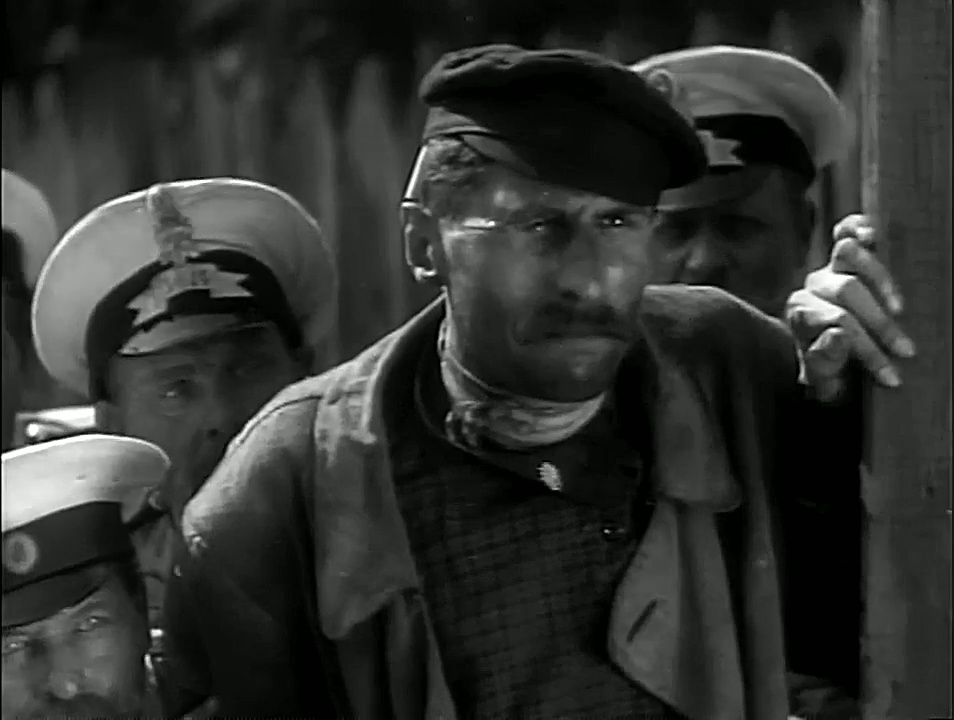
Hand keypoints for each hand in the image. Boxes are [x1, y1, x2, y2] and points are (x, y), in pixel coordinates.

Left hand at [785, 213, 916, 401]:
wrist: (824, 357)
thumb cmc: (827, 369)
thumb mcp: (822, 380)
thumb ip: (823, 363)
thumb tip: (838, 335)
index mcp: (800, 315)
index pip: (838, 325)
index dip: (868, 351)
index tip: (891, 376)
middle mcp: (811, 287)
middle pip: (847, 290)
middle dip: (880, 324)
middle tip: (906, 351)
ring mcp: (827, 268)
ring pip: (847, 254)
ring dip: (880, 278)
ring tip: (900, 308)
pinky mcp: (841, 255)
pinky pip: (844, 231)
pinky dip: (858, 228)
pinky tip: (873, 236)